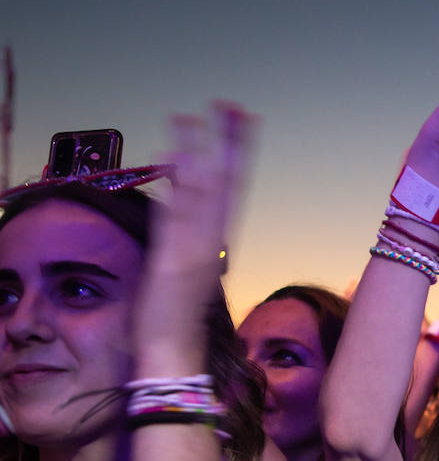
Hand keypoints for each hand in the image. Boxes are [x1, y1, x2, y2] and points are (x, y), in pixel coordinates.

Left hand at [136, 103, 254, 358]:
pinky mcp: (173, 258)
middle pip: (226, 183)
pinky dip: (179, 183)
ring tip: (197, 113)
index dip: (237, 156)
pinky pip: (178, 212)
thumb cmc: (176, 324)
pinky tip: (175, 154)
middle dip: (228, 142)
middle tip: (230, 104)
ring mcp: (194, 249)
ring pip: (205, 191)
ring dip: (201, 150)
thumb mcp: (183, 274)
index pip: (231, 191)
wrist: (174, 356)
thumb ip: (184, 240)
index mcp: (214, 245)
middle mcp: (210, 242)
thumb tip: (181, 208)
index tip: (243, 124)